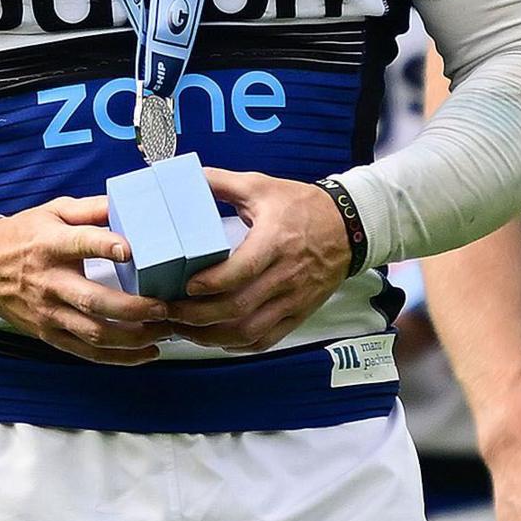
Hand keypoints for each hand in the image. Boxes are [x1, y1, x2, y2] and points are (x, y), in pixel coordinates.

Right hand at [0, 197, 169, 363]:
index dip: (106, 246)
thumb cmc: (23, 237)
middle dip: (135, 308)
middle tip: (165, 307)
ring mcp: (49, 313)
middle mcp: (49, 283)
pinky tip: (146, 353)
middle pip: (94, 301)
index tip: (131, 249)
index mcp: (50, 246)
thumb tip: (130, 202)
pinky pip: (88, 353)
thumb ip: (91, 209)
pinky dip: (120, 358)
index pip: (80, 244)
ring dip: (134, 337)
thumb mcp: (53, 212)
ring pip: (95, 334)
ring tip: (163, 331)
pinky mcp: (49, 334)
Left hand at [164, 168, 352, 352]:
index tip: (187, 286)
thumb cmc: (304, 207)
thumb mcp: (262, 186)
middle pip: (238, 307)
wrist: (350, 227)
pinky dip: (238, 344)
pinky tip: (217, 338)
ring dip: (212, 336)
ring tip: (186, 330)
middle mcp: (286, 275)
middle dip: (198, 316)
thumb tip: (185, 176)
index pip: (243, 270)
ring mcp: (293, 298)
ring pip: (249, 330)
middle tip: (171, 312)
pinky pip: (266, 339)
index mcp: (275, 241)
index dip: (212, 283)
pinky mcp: (298, 313)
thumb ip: (221, 182)